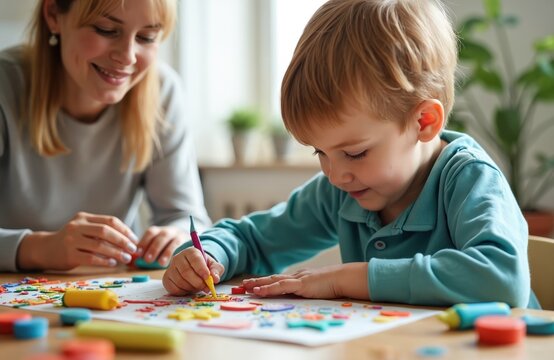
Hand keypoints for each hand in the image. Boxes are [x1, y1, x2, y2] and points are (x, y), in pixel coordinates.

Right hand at [17, 212, 137, 270]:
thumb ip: (102, 232)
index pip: (110, 221)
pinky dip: (104, 261)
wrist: (45, 249)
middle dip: (122, 241)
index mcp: (84, 218)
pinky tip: (112, 263)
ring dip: (116, 252)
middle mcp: (77, 226)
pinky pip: (90, 258)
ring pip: (99, 245)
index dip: (125, 230)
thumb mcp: (84, 230)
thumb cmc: (72, 241)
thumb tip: (129, 241)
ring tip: (126, 258)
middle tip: (133, 250)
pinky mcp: (68, 254)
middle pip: (106, 231)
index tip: (135, 240)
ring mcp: (71, 240)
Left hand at [137, 226, 186, 266]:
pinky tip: (174, 262)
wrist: (187, 241)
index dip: (144, 241)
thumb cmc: (167, 248)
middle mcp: (170, 231)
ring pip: (175, 241)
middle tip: (148, 259)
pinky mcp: (189, 243)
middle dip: (154, 248)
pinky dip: (179, 254)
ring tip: (160, 263)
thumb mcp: (155, 247)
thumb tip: (130, 262)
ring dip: (167, 252)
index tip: (138, 252)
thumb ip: (144, 253)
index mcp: (159, 231)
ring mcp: (181, 236)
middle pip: (162, 236)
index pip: (151, 232)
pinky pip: (185, 247)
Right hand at [162, 247, 224, 294]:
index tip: (208, 277)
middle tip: (206, 288)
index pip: (194, 259)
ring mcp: (170, 268)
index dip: (201, 269)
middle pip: (186, 271)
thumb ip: (216, 270)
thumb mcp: (214, 266)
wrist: (195, 270)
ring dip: (192, 287)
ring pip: (180, 281)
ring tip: (198, 287)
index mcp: (191, 252)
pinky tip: (189, 289)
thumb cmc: (205, 267)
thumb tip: (215, 278)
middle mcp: (178, 258)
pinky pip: (174, 288)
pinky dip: (183, 292)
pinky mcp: (166, 279)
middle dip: (198, 282)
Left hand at [241, 263, 368, 299]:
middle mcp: (295, 276)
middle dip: (256, 281)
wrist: (343, 278)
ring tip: (246, 287)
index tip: (253, 284)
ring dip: (258, 284)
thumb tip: (300, 296)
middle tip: (243, 284)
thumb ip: (307, 290)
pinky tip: (259, 291)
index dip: (265, 281)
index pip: (278, 279)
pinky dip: (269, 289)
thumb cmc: (333, 284)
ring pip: (273, 281)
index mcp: (299, 277)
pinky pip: (281, 287)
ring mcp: (297, 279)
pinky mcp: (300, 284)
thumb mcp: (317, 288)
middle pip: (272, 278)